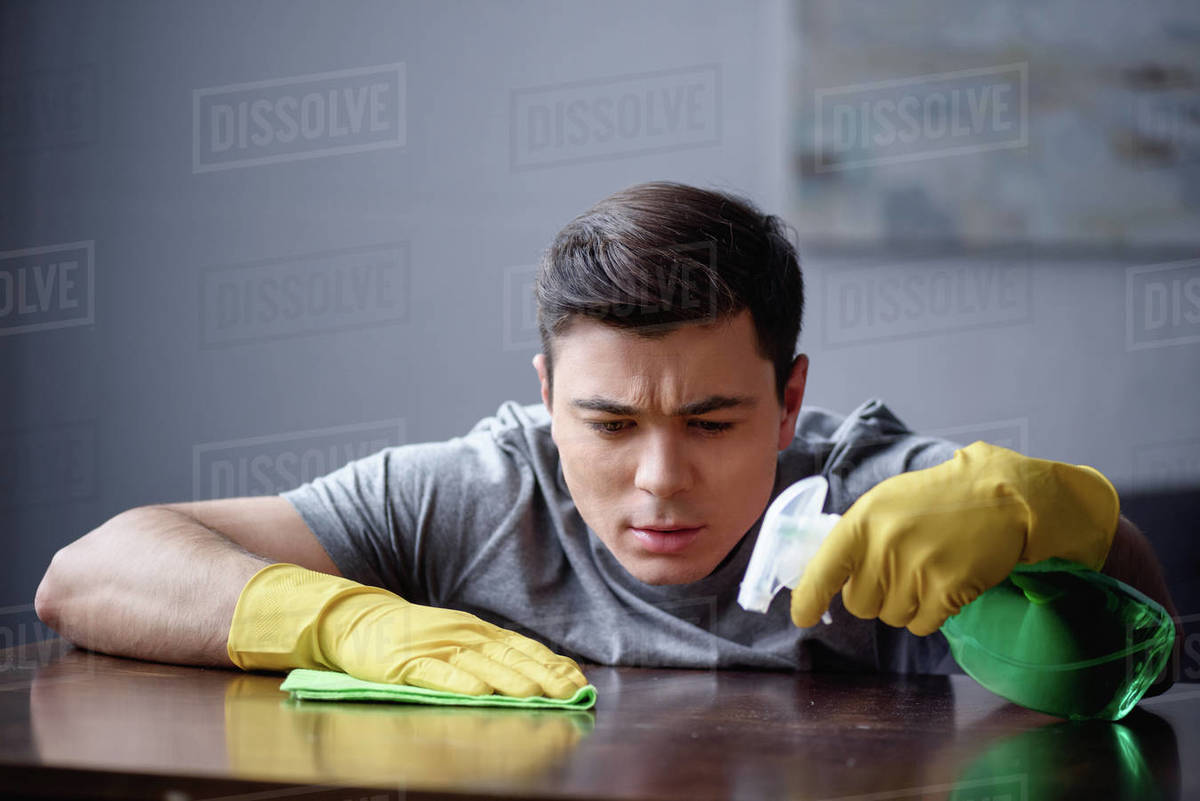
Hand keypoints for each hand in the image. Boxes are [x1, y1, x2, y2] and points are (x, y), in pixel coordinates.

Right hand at [227, 563, 587, 697]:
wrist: (350, 618)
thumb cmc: (402, 634)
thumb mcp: (450, 638)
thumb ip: (483, 654)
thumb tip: (524, 673)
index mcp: (473, 630)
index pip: (521, 647)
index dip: (551, 664)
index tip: (577, 681)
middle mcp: (459, 635)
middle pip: (509, 658)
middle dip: (544, 677)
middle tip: (572, 694)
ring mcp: (432, 647)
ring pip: (480, 667)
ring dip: (511, 682)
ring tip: (539, 696)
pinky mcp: (403, 662)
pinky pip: (434, 675)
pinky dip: (458, 685)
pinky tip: (479, 695)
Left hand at [789, 442, 1119, 635]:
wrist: (1001, 497)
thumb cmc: (937, 500)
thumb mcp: (885, 503)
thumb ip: (855, 538)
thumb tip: (827, 577)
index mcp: (864, 520)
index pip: (824, 569)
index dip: (809, 598)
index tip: (802, 616)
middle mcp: (885, 545)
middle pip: (859, 604)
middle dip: (875, 595)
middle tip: (900, 568)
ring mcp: (917, 569)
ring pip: (891, 617)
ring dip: (905, 604)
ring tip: (926, 570)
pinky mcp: (948, 590)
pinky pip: (921, 625)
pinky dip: (930, 614)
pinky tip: (944, 584)